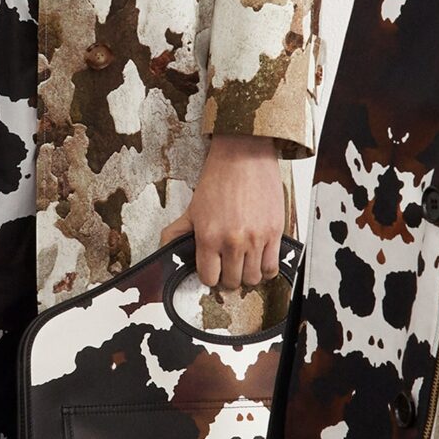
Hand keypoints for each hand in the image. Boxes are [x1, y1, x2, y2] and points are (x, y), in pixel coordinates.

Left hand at [161, 135, 285, 290]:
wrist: (244, 156)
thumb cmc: (219, 179)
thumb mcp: (192, 208)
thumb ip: (176, 234)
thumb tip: (164, 252)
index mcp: (209, 236)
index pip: (209, 278)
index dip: (210, 276)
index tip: (213, 270)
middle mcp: (232, 241)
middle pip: (232, 281)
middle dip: (228, 277)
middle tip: (228, 266)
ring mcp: (256, 238)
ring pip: (252, 278)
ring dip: (247, 275)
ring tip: (244, 263)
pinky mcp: (275, 232)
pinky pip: (272, 267)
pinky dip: (265, 269)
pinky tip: (259, 260)